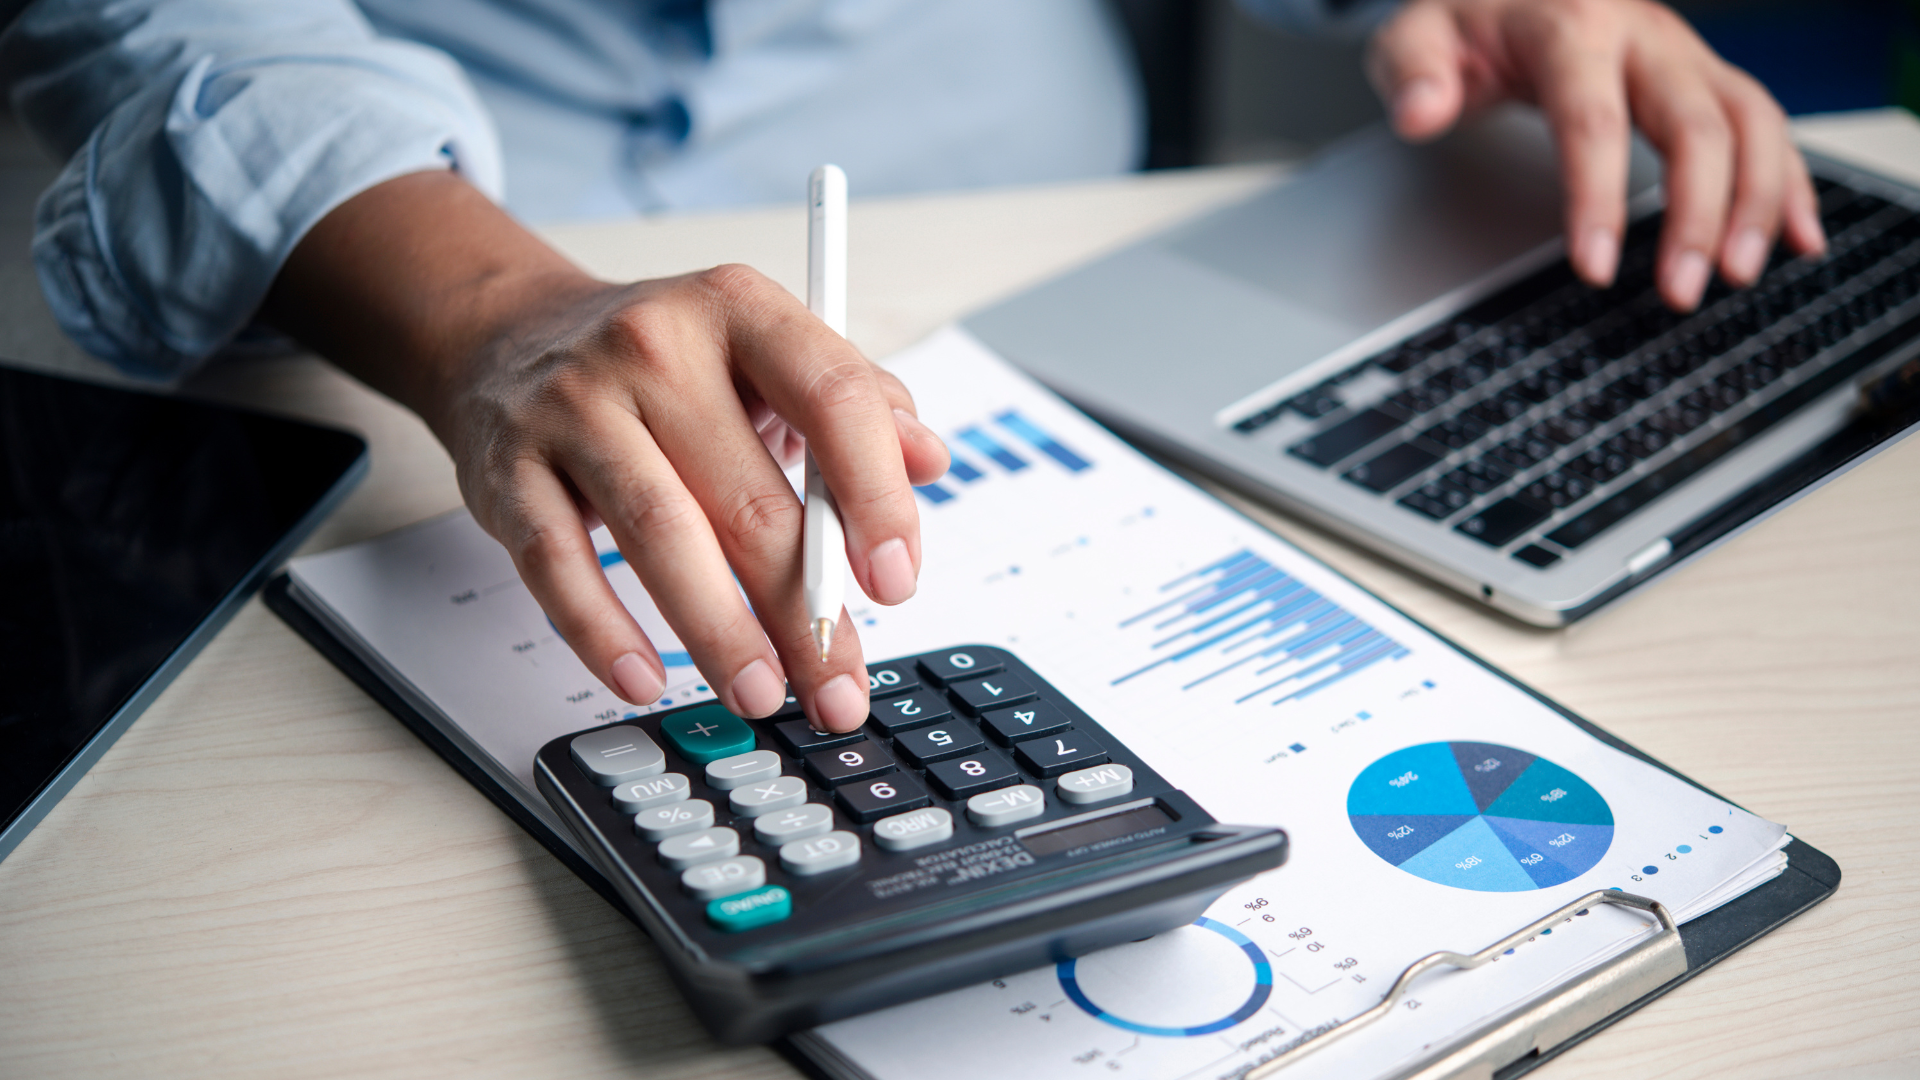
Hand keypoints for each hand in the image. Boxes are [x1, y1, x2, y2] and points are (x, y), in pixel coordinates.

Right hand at [264, 172, 948, 731]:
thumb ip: (858, 402)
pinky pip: (559, 567)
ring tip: (761, 692)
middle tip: (837, 685)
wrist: (508, 336)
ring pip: (663, 535)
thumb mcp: (764, 354)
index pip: (833, 399)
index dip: (877, 496)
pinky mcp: (510, 470)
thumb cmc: (662, 364)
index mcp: (739, 311)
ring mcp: (574, 408)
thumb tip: (930, 459)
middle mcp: (654, 348)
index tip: (897, 579)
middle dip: (805, 609)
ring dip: (720, 632)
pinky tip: (645, 679)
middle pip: (751, 497)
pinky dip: (604, 633)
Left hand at [1367, 0, 1826, 310]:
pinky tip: (1796, 238)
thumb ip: (1414, 72)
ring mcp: (1683, 55)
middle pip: (1695, 124)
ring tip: (1740, 274)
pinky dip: (1789, 181)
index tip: (1594, 267)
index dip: (1598, 196)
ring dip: (1757, 201)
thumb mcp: (1419, 34)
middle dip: (1698, 214)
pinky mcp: (1704, 75)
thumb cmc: (1468, 17)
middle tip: (1682, 291)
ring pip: (1750, 121)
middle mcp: (1643, 36)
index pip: (1594, 119)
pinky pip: (1765, 123)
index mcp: (1571, 27)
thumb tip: (1418, 112)